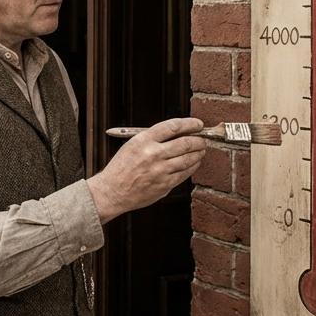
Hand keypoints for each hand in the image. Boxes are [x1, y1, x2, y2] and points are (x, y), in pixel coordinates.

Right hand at [87, 117, 206, 222]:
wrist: (112, 191)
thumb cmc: (121, 167)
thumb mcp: (132, 145)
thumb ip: (153, 139)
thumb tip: (179, 133)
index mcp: (143, 140)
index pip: (173, 126)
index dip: (190, 124)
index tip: (198, 124)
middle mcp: (153, 154)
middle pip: (185, 142)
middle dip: (199, 140)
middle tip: (203, 139)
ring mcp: (160, 170)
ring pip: (189, 158)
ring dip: (199, 152)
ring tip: (201, 150)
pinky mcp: (165, 184)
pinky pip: (185, 173)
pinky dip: (193, 166)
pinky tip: (194, 163)